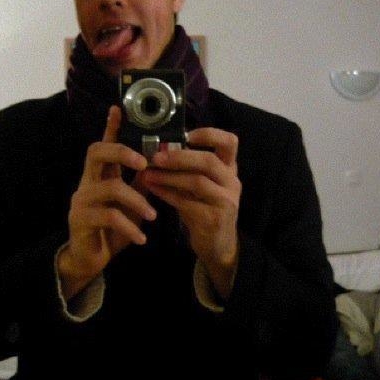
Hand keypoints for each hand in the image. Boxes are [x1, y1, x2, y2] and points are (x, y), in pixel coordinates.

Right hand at [58, 106, 156, 299]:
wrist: (90, 258)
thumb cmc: (112, 227)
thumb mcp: (131, 203)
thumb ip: (141, 183)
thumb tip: (161, 163)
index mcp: (100, 174)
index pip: (104, 143)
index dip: (111, 126)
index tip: (119, 107)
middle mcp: (87, 182)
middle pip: (96, 152)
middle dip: (122, 152)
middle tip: (144, 163)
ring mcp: (81, 200)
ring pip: (110, 188)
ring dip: (137, 201)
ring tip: (153, 216)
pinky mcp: (80, 220)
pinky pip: (109, 217)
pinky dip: (129, 227)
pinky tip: (142, 238)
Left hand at [140, 128, 240, 298]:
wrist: (218, 245)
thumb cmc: (205, 208)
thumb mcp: (202, 185)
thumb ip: (189, 168)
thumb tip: (159, 148)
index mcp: (229, 168)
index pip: (229, 142)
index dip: (209, 134)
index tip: (187, 134)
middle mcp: (231, 182)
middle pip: (208, 161)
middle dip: (180, 157)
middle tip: (156, 157)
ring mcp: (225, 202)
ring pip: (197, 182)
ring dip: (169, 177)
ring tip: (148, 174)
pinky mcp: (213, 219)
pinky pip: (186, 203)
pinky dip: (166, 194)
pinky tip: (152, 189)